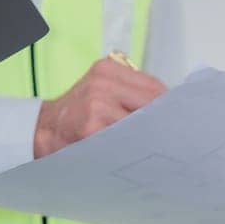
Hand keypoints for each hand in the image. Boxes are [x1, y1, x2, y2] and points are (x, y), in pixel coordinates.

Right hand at [34, 56, 165, 157]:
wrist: (42, 129)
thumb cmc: (77, 113)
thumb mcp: (100, 91)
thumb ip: (130, 93)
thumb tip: (169, 110)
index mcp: (107, 69)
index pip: (154, 86)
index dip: (170, 106)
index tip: (181, 120)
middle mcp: (102, 82)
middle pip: (151, 102)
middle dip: (164, 121)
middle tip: (175, 138)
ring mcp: (97, 104)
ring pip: (141, 122)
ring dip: (151, 136)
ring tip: (157, 148)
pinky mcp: (92, 128)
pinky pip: (125, 139)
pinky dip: (134, 147)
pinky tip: (136, 154)